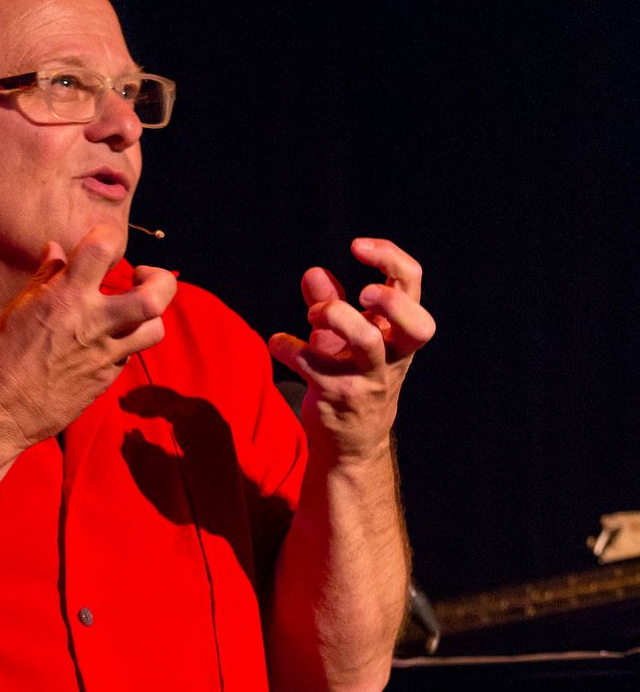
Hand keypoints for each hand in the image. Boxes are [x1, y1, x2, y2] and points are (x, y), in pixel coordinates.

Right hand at [0, 225, 176, 447]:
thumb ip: (46, 276)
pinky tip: (107, 341)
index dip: (110, 236)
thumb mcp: (19, 308)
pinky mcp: (106, 380)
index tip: (104, 244)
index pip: (104, 247)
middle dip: (159, 279)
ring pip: (155, 329)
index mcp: (67, 297)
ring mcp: (105, 354)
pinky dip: (126, 342)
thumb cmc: (1, 357)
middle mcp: (94, 323)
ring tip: (132, 312)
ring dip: (150, 316)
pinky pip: (132, 354)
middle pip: (155, 296)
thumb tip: (57, 249)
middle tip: (141, 277)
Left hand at [268, 238, 434, 462]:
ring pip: (367, 340)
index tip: (356, 247)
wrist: (352, 444)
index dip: (390, 258)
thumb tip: (312, 272)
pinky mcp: (336, 396)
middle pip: (413, 322)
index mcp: (399, 334)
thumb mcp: (345, 340)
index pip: (412, 285)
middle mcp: (391, 357)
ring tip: (311, 316)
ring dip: (335, 314)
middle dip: (388, 299)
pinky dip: (286, 346)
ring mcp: (367, 379)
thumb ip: (330, 304)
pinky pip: (310, 364)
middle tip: (360, 292)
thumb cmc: (352, 380)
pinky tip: (277, 343)